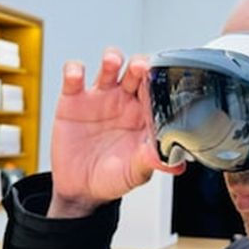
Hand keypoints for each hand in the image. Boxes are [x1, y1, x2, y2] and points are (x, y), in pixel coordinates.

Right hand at [48, 49, 183, 217]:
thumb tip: (174, 163)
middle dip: (139, 65)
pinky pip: (74, 79)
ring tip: (112, 62)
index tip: (160, 82)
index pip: (156, 92)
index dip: (158, 84)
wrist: (80, 189)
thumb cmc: (112, 178)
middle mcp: (125, 101)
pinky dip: (74, 71)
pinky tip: (76, 75)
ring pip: (108, 68)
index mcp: (144, 115)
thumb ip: (153, 162)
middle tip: (141, 67)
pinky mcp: (73, 100)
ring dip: (111, 59)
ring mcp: (100, 97)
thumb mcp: (135, 173)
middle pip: (136, 72)